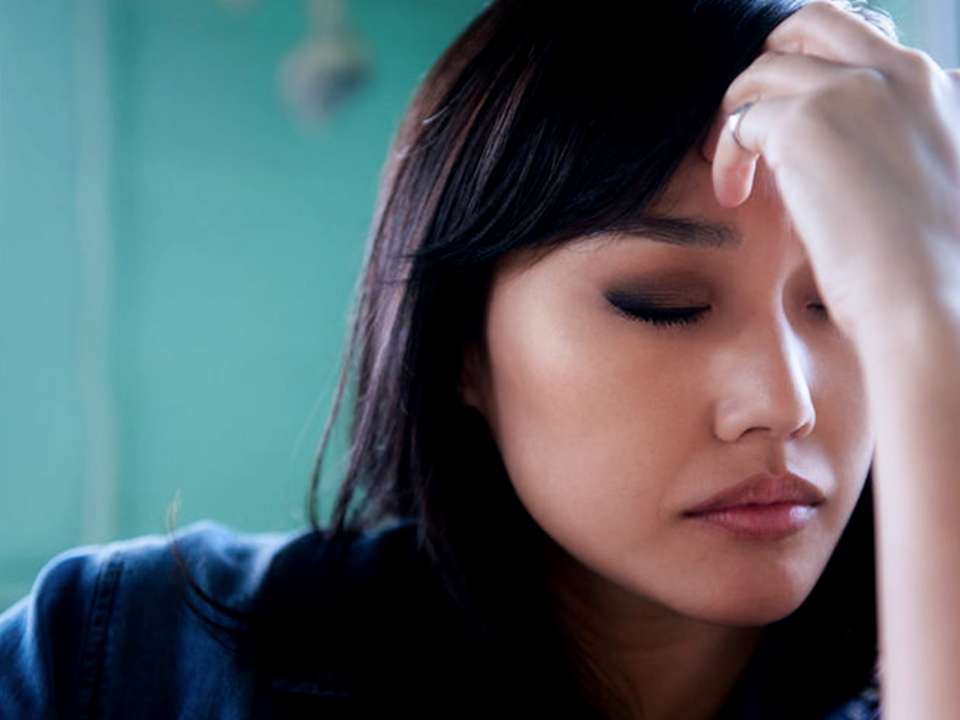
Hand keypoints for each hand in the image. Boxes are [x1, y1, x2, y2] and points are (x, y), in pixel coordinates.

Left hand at [700, 1, 959, 346]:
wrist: (928, 299)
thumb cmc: (928, 262)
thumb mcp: (929, 176)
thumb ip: (896, 139)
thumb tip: (843, 149)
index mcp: (931, 83)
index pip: (858, 38)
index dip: (812, 69)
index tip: (791, 117)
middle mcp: (895, 71)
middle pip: (808, 24)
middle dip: (767, 64)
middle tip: (745, 117)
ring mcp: (848, 90)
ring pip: (762, 72)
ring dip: (735, 117)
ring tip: (733, 171)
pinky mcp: (802, 123)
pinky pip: (739, 121)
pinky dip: (725, 155)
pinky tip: (733, 194)